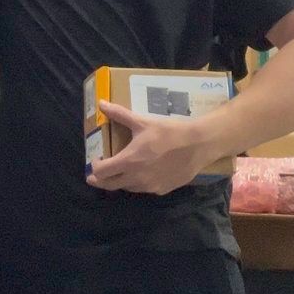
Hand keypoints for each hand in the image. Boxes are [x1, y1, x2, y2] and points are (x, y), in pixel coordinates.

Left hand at [86, 102, 224, 195]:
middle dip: (100, 180)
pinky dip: (139, 183)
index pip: (101, 172)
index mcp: (128, 161)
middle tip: (95, 176)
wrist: (198, 144)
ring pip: (128, 188)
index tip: (96, 161)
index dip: (94, 167)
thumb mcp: (143, 122)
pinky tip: (143, 173)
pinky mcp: (162, 190)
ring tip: (121, 171)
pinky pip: (145, 189)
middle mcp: (136, 178)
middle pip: (110, 185)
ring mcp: (149, 187)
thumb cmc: (169, 132)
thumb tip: (101, 104)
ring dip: (120, 181)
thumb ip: (119, 114)